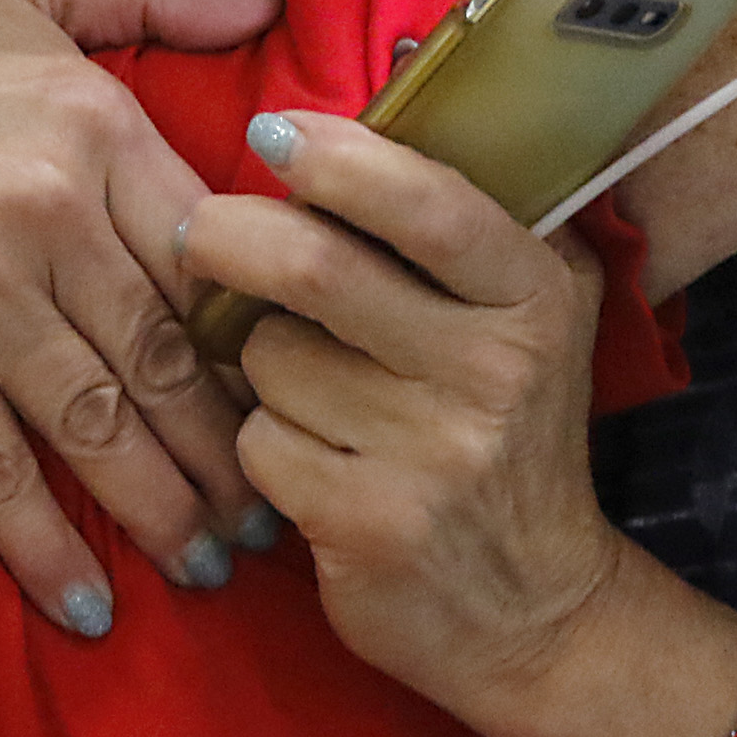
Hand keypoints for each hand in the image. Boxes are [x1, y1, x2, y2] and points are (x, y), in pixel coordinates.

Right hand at [0, 0, 280, 631]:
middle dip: (234, 451)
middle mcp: (49, 213)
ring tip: (211, 569)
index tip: (309, 387)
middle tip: (279, 517)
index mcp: (92, 124)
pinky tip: (86, 604)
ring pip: (101, 422)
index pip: (211, 247)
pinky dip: (44, 543)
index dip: (265, 330)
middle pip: (170, 355)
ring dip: (162, 509)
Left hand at [178, 111, 628, 728]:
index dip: (336, 157)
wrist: (538, 613)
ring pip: (269, 360)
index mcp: (536, 296)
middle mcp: (495, 369)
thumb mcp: (529, 320)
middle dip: (231, 239)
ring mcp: (432, 453)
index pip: (426, 201)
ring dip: (255, 365)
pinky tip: (309, 464)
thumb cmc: (507, 436)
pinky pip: (258, 444)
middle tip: (197, 234)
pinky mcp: (369, 525)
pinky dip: (260, 446)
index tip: (272, 135)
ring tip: (305, 389)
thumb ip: (458, 227)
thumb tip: (339, 123)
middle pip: (314, 269)